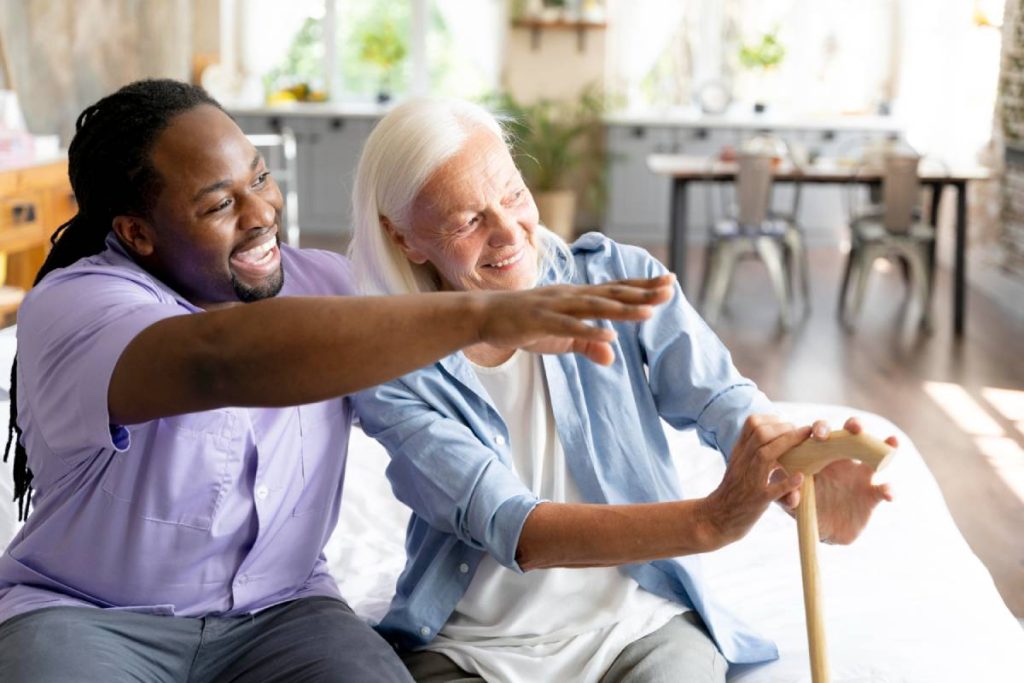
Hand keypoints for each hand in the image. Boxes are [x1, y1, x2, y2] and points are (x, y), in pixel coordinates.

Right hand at [477, 275, 675, 364]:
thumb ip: (587, 344)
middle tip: (671, 288)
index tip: (669, 281)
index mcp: (578, 297)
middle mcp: (571, 295)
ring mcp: (556, 306)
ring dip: (622, 309)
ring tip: (648, 311)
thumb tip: (611, 356)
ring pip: (594, 306)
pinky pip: (568, 326)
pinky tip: (607, 336)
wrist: (485, 316)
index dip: (643, 285)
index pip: (616, 289)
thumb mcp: (561, 337)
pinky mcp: (540, 320)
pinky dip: (588, 330)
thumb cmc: (524, 324)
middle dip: (642, 291)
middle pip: (612, 293)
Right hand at [701, 414, 806, 549]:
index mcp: (739, 452)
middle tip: (802, 433)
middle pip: (760, 434)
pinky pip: (772, 490)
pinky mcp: (757, 501)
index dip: (773, 419)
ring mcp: (749, 481)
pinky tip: (800, 478)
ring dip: (788, 445)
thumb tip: (772, 432)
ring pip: (765, 455)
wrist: (716, 518)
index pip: (751, 423)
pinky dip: (787, 483)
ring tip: (807, 443)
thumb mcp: (737, 463)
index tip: (786, 424)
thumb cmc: (733, 491)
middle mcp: (742, 463)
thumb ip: (751, 448)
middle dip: (785, 429)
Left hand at [784, 417, 897, 543]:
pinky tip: (889, 493)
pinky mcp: (872, 495)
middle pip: (850, 435)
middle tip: (854, 428)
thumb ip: (785, 497)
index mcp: (818, 457)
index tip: (819, 434)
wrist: (823, 531)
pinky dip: (888, 490)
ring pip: (874, 454)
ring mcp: (859, 476)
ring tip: (891, 441)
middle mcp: (841, 460)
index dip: (821, 429)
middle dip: (854, 425)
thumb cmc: (804, 507)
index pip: (820, 435)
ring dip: (883, 445)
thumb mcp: (789, 503)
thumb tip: (792, 495)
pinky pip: (883, 489)